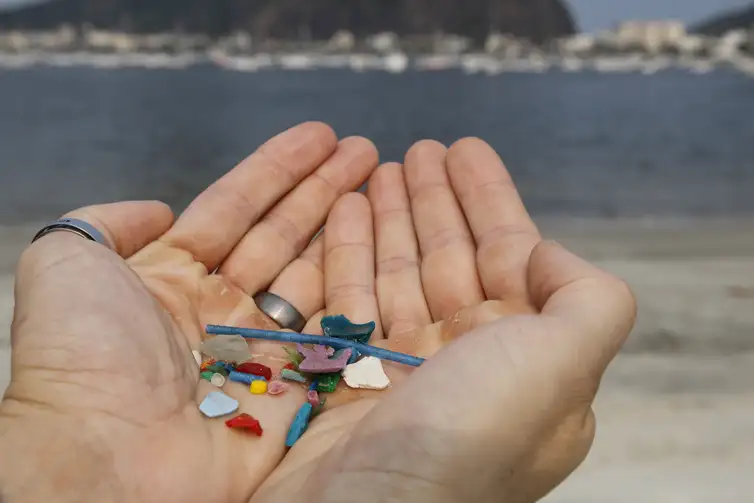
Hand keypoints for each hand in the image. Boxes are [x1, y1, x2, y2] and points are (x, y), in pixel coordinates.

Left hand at [0, 123, 378, 502]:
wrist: (106, 453)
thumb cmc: (87, 352)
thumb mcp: (67, 263)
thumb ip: (105, 223)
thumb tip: (159, 210)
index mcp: (171, 277)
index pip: (235, 208)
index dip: (277, 169)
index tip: (321, 135)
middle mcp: (219, 308)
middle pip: (282, 234)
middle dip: (323, 189)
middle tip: (367, 149)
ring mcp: (261, 348)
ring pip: (313, 274)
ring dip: (347, 228)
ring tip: (383, 181)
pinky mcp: (294, 385)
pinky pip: (332, 327)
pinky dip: (358, 287)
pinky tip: (382, 247)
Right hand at [252, 139, 635, 502]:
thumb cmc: (471, 434)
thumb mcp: (564, 365)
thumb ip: (587, 301)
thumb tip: (547, 254)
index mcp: (525, 359)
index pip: (510, 257)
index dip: (489, 199)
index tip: (462, 150)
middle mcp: (468, 365)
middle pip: (449, 259)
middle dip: (435, 201)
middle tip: (413, 149)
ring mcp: (405, 373)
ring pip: (398, 274)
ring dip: (389, 218)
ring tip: (372, 168)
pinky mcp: (350, 378)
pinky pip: (350, 300)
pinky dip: (347, 254)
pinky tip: (341, 210)